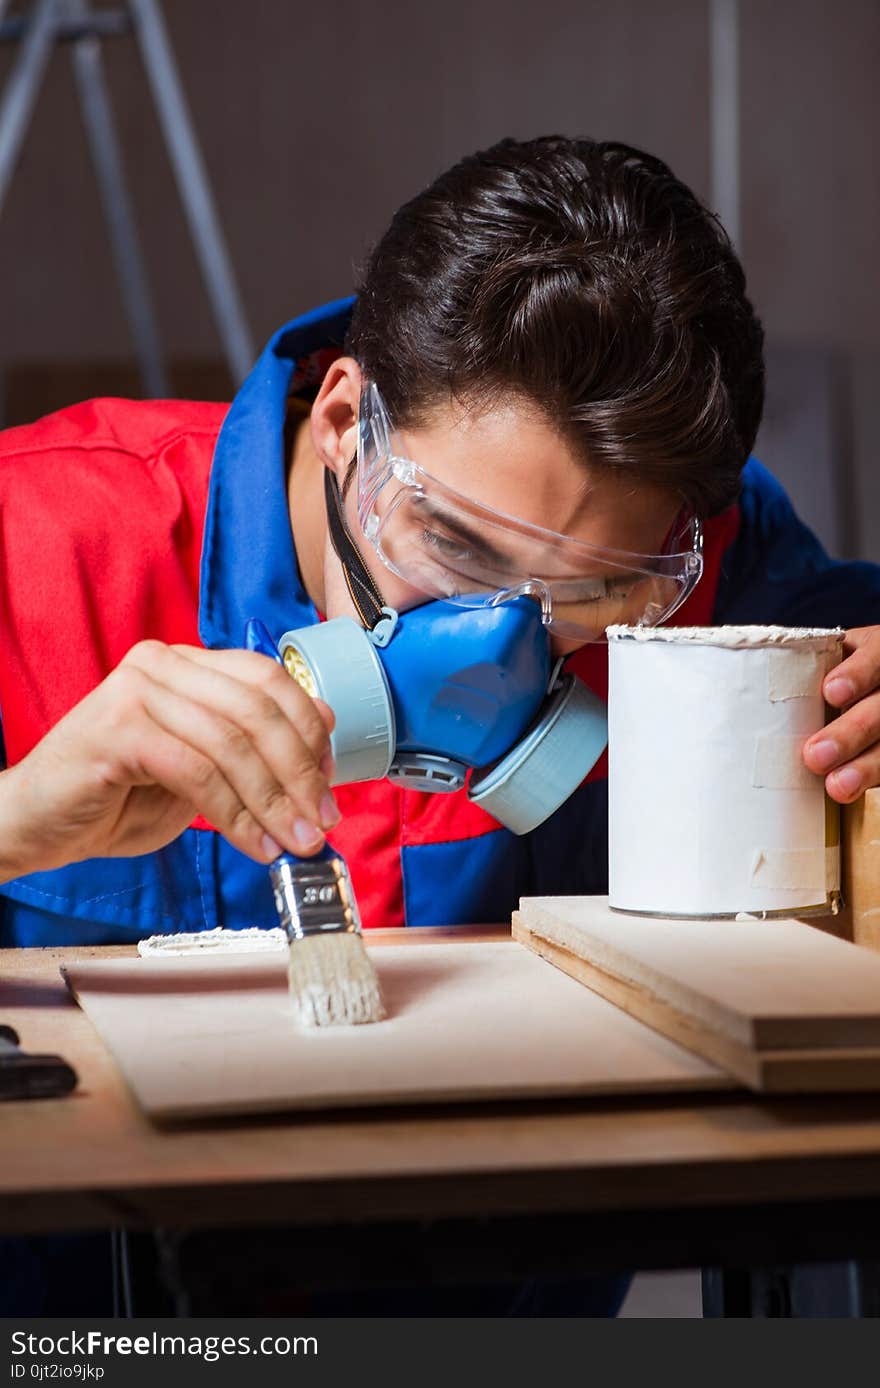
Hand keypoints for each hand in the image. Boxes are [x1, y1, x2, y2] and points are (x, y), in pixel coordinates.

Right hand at [0, 641, 338, 881]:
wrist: (38, 824)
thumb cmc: (117, 797)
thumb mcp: (201, 768)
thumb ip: (249, 751)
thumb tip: (321, 751)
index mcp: (188, 662)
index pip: (269, 680)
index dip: (309, 732)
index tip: (331, 784)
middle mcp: (163, 663)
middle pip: (259, 710)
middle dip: (300, 773)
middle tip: (322, 822)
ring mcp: (137, 691)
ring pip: (233, 744)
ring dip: (274, 801)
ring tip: (294, 842)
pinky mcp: (117, 729)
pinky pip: (197, 771)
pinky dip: (235, 814)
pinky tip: (253, 844)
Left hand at [803, 627, 879, 802]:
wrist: (852, 688)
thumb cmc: (818, 674)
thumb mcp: (818, 661)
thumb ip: (793, 671)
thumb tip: (725, 686)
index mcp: (872, 654)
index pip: (873, 659)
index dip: (856, 674)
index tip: (830, 692)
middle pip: (879, 708)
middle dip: (849, 732)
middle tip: (815, 755)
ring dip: (864, 766)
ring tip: (837, 786)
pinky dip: (869, 778)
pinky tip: (849, 791)